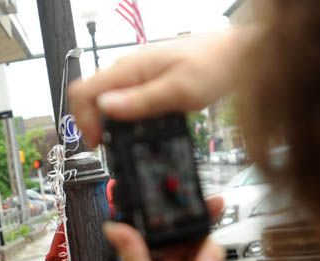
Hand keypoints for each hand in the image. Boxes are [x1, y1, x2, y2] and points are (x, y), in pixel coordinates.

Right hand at [69, 28, 258, 146]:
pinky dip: (124, 117)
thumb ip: (140, 102)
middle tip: (109, 146)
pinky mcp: (146, 81)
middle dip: (93, 124)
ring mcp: (135, 75)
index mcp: (129, 69)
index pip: (82, 91)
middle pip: (89, 98)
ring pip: (105, 101)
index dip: (82, 120)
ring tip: (124, 141)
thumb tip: (105, 108)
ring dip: (108, 123)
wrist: (237, 54)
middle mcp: (127, 69)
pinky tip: (139, 128)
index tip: (98, 142)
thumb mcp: (178, 91)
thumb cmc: (214, 67)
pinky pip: (123, 100)